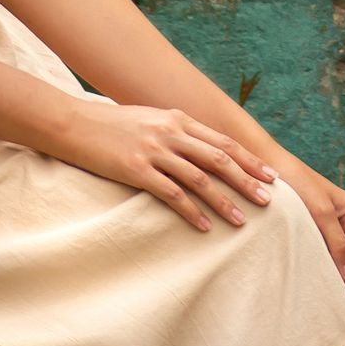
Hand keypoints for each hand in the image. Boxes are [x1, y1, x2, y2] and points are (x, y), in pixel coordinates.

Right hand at [60, 101, 278, 234]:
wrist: (74, 124)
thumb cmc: (112, 125)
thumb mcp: (150, 119)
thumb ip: (176, 131)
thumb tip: (202, 149)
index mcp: (177, 119)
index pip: (222, 141)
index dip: (249, 160)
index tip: (270, 176)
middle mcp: (170, 132)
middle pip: (219, 159)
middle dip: (246, 181)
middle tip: (267, 201)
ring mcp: (154, 151)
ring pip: (199, 179)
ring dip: (223, 202)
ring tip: (241, 221)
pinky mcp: (136, 170)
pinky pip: (171, 194)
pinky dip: (191, 211)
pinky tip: (203, 226)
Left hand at [273, 153, 344, 307]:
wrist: (263, 166)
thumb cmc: (296, 183)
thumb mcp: (321, 213)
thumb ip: (338, 243)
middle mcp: (342, 220)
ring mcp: (324, 225)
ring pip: (334, 258)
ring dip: (334, 279)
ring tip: (331, 306)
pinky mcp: (307, 228)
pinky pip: (317, 253)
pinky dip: (319, 269)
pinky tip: (313, 286)